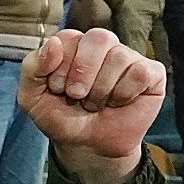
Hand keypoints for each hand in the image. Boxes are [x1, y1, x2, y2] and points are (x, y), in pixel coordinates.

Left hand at [17, 28, 162, 183]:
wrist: (86, 147)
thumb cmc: (62, 118)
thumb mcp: (32, 98)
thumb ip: (32, 68)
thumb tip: (53, 43)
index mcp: (75, 45)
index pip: (69, 37)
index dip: (60, 65)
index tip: (57, 89)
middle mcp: (104, 46)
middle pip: (99, 37)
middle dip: (83, 73)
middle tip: (77, 96)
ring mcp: (129, 58)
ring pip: (119, 57)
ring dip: (101, 90)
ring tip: (96, 104)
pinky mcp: (151, 74)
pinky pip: (140, 72)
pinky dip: (124, 93)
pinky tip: (118, 103)